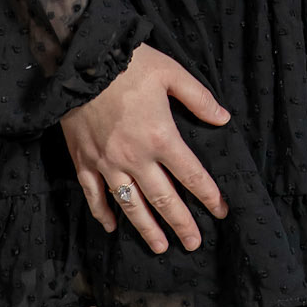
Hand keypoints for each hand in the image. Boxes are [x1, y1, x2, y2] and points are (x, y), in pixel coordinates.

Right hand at [60, 44, 231, 253]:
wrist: (83, 60)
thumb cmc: (131, 64)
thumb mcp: (172, 73)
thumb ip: (199, 98)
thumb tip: (224, 118)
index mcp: (161, 137)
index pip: (191, 174)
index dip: (208, 195)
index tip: (221, 211)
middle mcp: (135, 158)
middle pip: (163, 199)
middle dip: (180, 224)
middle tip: (193, 243)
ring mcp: (107, 163)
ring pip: (130, 205)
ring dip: (146, 228)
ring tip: (160, 247)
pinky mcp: (84, 161)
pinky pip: (93, 196)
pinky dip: (103, 214)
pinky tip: (112, 227)